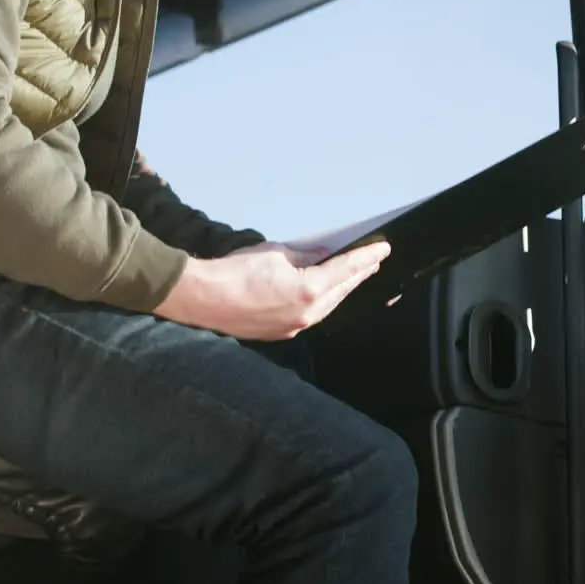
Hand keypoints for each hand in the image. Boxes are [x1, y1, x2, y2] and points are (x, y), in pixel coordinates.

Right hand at [155, 241, 390, 339]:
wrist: (202, 298)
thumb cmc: (235, 271)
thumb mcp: (274, 252)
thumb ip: (305, 255)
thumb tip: (322, 255)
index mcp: (309, 291)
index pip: (346, 270)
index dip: (366, 258)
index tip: (382, 250)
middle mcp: (307, 315)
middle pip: (341, 292)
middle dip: (358, 276)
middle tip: (372, 262)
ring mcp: (294, 328)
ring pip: (327, 307)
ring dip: (340, 291)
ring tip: (353, 277)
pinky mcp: (279, 333)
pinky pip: (309, 316)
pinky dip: (320, 302)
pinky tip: (322, 294)